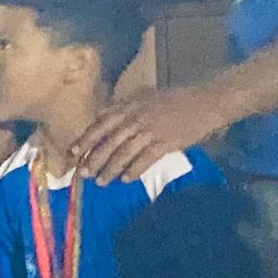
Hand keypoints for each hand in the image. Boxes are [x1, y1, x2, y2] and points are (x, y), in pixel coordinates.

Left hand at [73, 83, 231, 181]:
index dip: (86, 139)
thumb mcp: (144, 96)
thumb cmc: (174, 99)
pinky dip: (134, 171)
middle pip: (109, 142)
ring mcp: (150, 131)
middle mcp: (136, 118)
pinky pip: (145, 160)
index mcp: (128, 106)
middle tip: (83, 174)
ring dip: (111, 169)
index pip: (101, 124)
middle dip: (94, 159)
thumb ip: (122, 105)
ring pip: (124, 153)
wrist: (205, 102)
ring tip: (101, 182)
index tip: (73, 153)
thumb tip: (100, 115)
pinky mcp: (166, 143)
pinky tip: (126, 180)